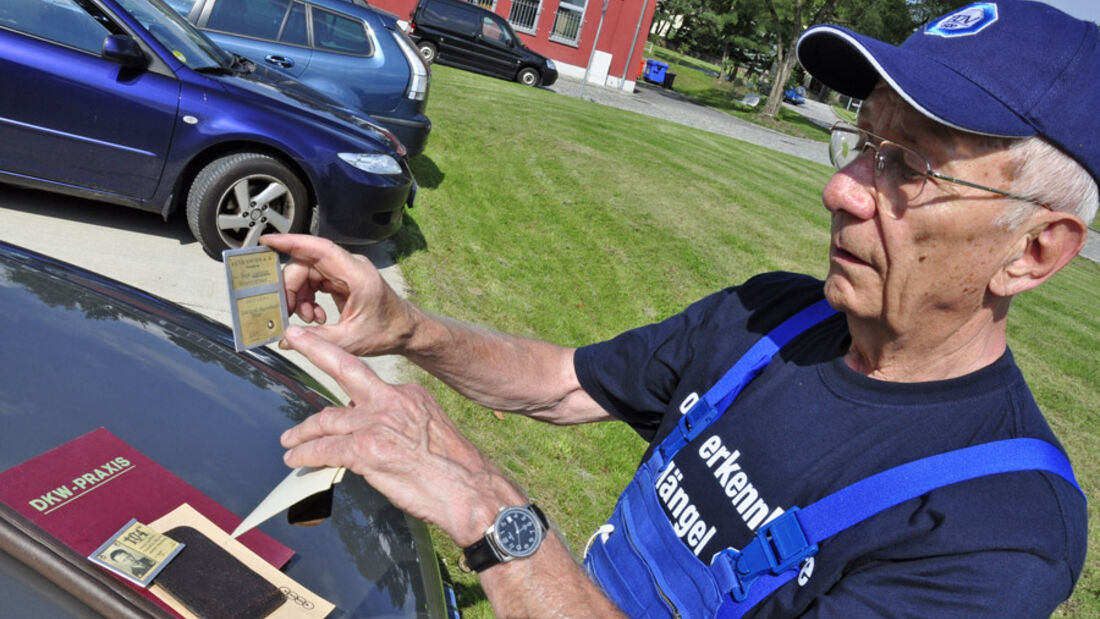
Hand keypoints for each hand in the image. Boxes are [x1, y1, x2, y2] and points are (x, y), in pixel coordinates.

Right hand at [259, 234, 416, 356]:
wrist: (407, 331)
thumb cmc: (388, 331)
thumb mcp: (351, 341)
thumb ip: (317, 339)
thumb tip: (285, 339)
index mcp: (358, 276)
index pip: (320, 249)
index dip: (291, 242)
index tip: (268, 241)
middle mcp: (351, 268)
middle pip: (307, 264)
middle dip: (291, 287)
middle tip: (288, 311)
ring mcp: (346, 272)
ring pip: (309, 273)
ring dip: (300, 296)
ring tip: (307, 319)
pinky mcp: (342, 280)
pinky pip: (315, 281)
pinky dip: (309, 298)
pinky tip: (315, 317)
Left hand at [279, 326, 522, 545]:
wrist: (472, 493)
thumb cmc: (456, 473)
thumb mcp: (430, 432)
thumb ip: (400, 425)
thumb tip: (375, 434)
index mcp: (411, 394)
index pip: (368, 384)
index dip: (346, 381)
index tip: (330, 360)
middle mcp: (394, 400)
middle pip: (345, 371)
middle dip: (317, 350)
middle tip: (297, 339)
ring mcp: (378, 422)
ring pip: (327, 419)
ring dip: (303, 432)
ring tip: (290, 441)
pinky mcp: (367, 448)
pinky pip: (325, 449)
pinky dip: (305, 455)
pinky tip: (296, 460)